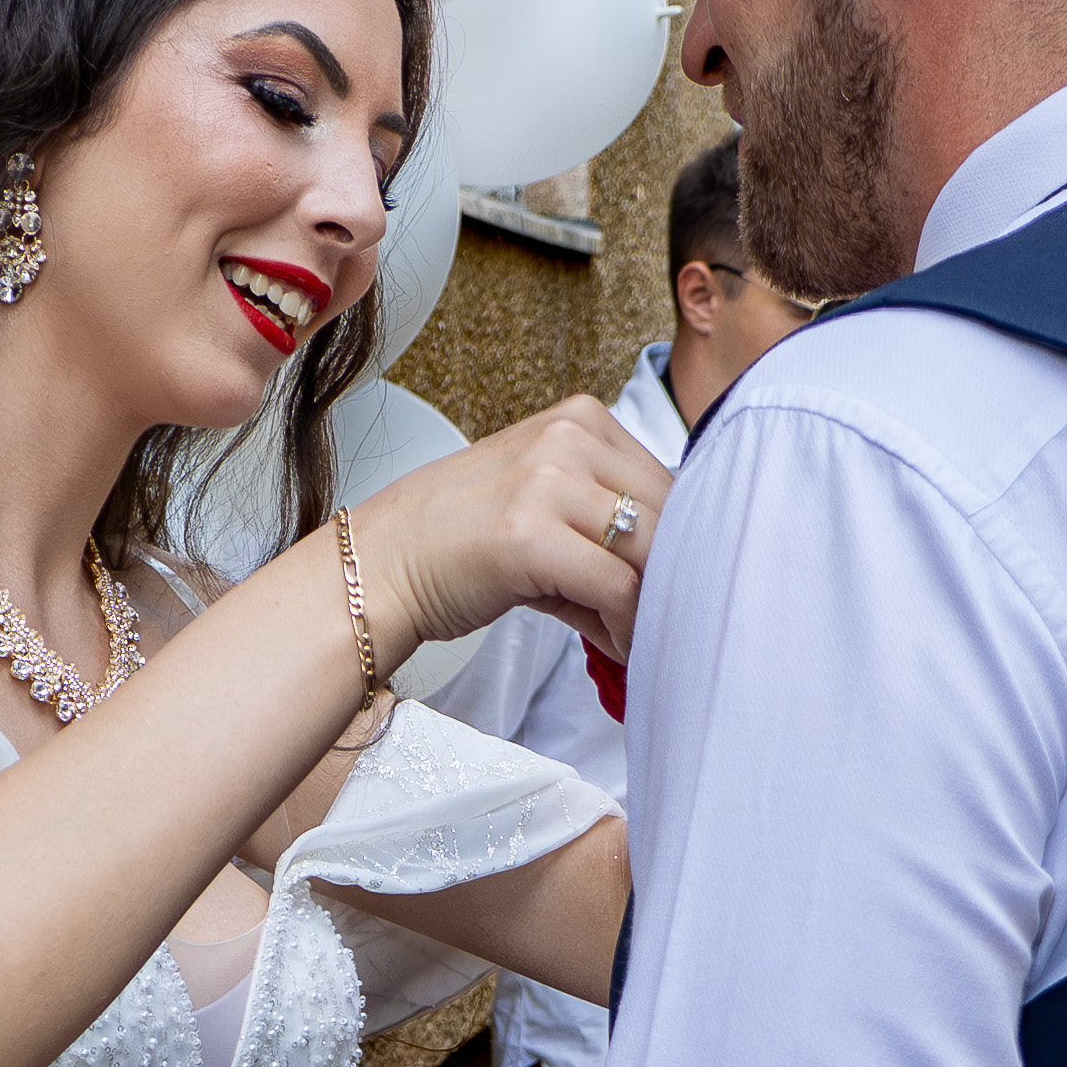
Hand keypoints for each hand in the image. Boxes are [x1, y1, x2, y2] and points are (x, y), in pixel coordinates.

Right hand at [347, 403, 670, 664]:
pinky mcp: (531, 534)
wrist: (382, 564)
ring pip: (651, 553)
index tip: (673, 590)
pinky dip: (628, 627)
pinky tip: (615, 646)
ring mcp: (547, 481)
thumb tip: (682, 576)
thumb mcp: (544, 506)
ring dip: (655, 607)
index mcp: (579, 419)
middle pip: (670, 517)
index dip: (683, 547)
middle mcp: (568, 438)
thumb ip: (610, 526)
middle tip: (665, 624)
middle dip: (674, 579)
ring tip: (637, 638)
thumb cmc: (461, 543)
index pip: (671, 484)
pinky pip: (618, 588)